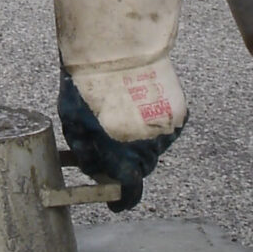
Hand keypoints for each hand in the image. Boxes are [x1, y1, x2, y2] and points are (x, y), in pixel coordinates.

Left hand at [58, 68, 182, 211]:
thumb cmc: (87, 88)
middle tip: (112, 150)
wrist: (115, 49)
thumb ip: (86, 155)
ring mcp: (167, 131)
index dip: (122, 201)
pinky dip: (153, 124)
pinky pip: (165, 127)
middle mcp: (150, 150)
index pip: (129, 192)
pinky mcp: (178, 112)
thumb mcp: (73, 127)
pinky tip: (138, 105)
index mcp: (123, 158)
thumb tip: (94, 170)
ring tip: (123, 116)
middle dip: (128, 166)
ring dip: (141, 142)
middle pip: (141, 170)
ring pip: (154, 148)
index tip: (116, 202)